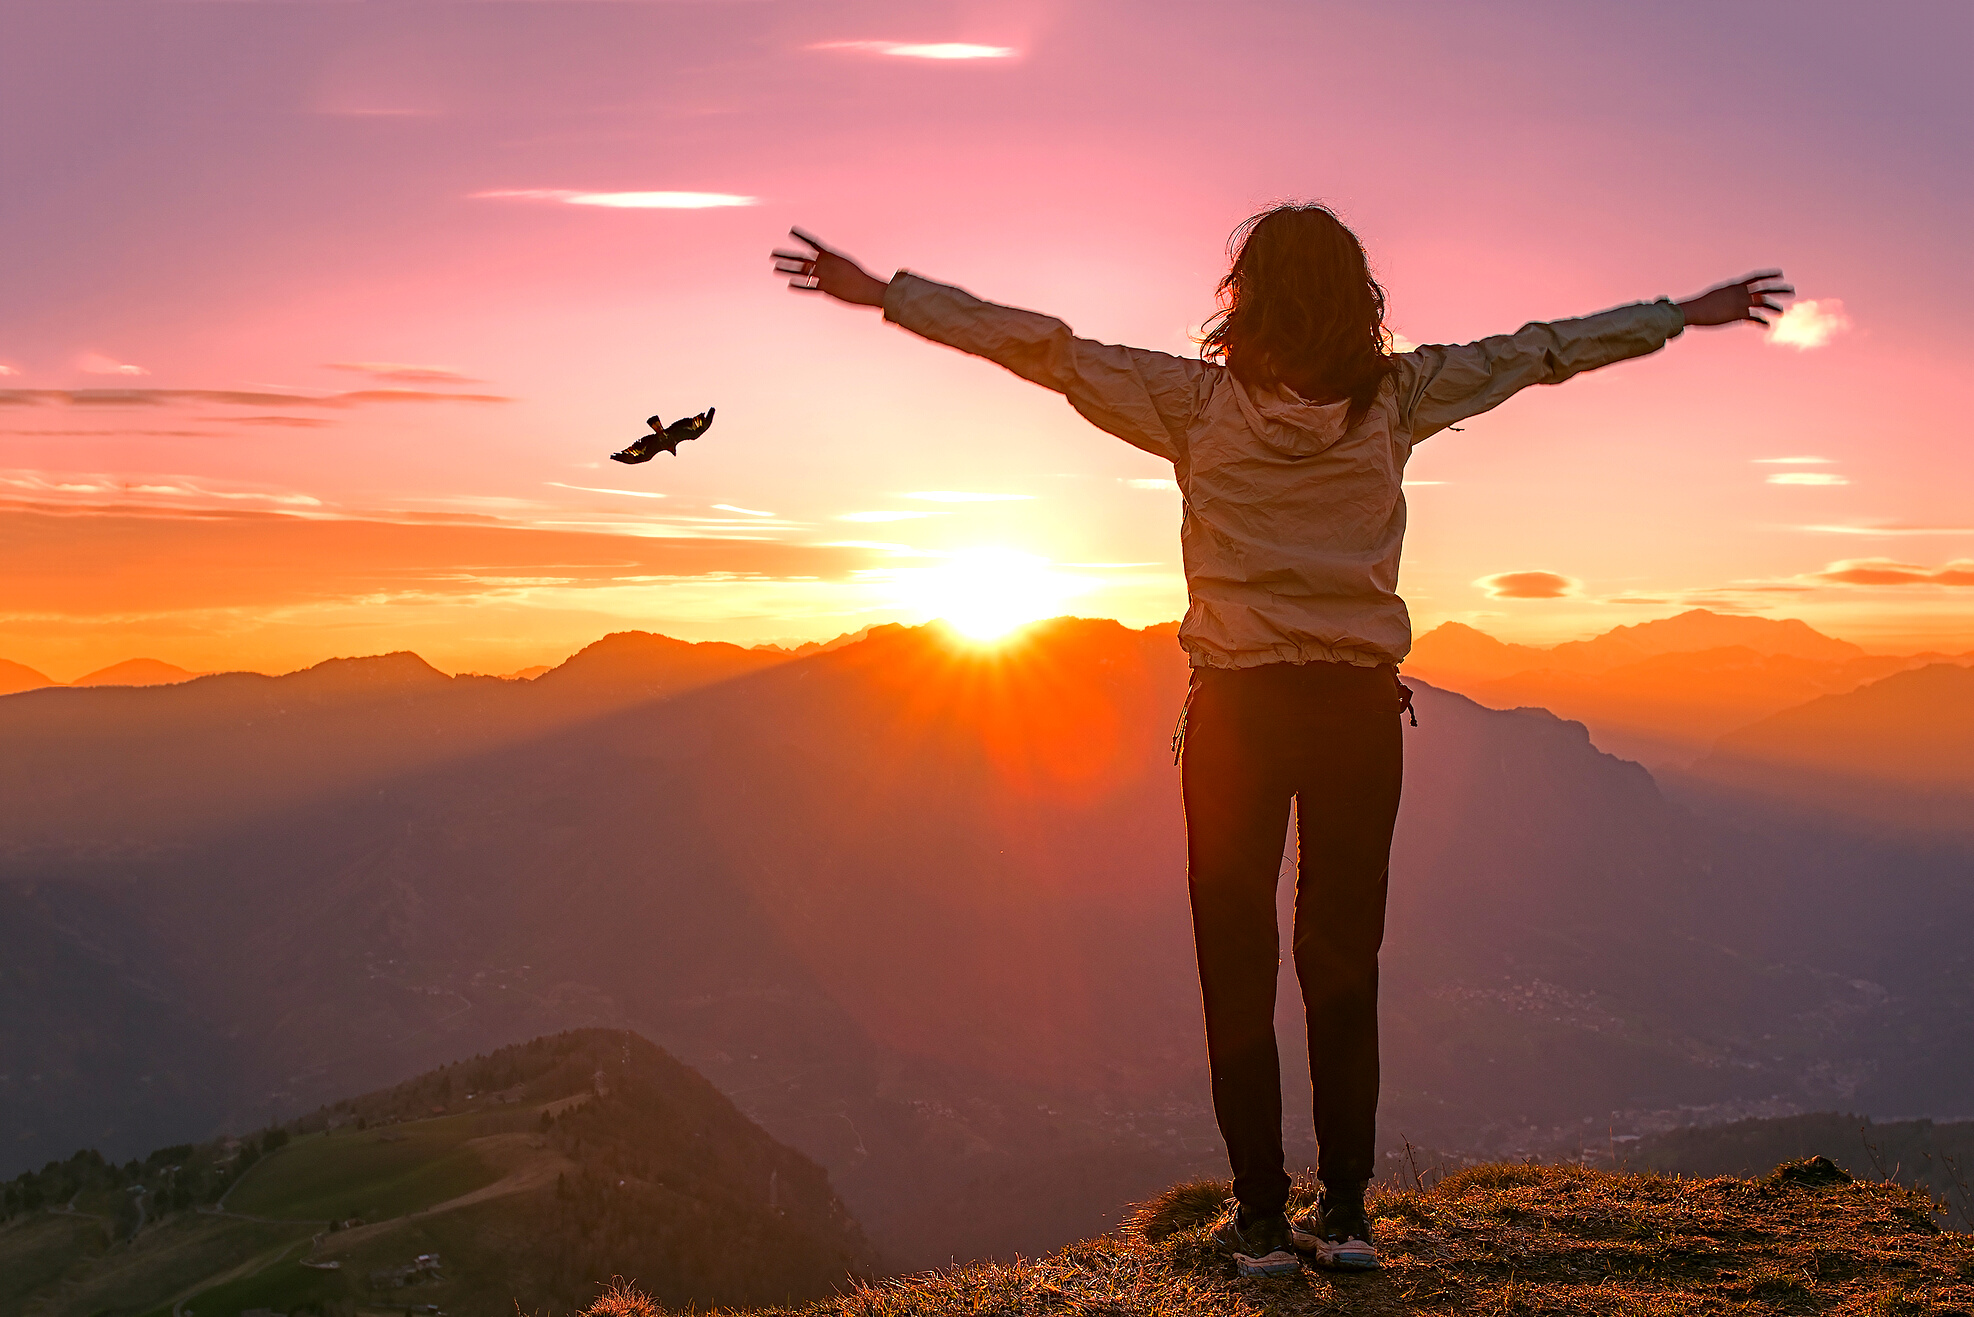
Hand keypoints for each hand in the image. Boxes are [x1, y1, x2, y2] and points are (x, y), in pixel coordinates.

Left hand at [771, 229, 889, 306]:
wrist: (868, 288)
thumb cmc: (859, 276)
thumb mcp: (845, 264)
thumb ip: (832, 263)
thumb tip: (824, 262)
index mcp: (830, 256)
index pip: (812, 243)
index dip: (801, 236)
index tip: (791, 231)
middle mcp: (825, 264)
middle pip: (801, 258)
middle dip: (785, 256)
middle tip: (772, 254)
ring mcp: (824, 276)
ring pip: (801, 272)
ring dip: (787, 269)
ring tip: (775, 267)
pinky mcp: (826, 289)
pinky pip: (809, 287)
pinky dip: (799, 286)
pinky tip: (789, 285)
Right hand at [1675, 270, 1793, 327]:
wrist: (1693, 310)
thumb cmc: (1699, 305)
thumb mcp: (1714, 296)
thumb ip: (1724, 297)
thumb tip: (1724, 299)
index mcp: (1735, 286)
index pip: (1756, 277)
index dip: (1769, 275)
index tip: (1781, 274)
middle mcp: (1740, 292)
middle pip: (1765, 288)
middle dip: (1780, 289)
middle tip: (1792, 290)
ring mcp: (1740, 302)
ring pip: (1763, 302)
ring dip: (1774, 307)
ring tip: (1782, 312)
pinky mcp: (1738, 314)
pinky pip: (1754, 318)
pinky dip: (1761, 322)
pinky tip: (1767, 326)